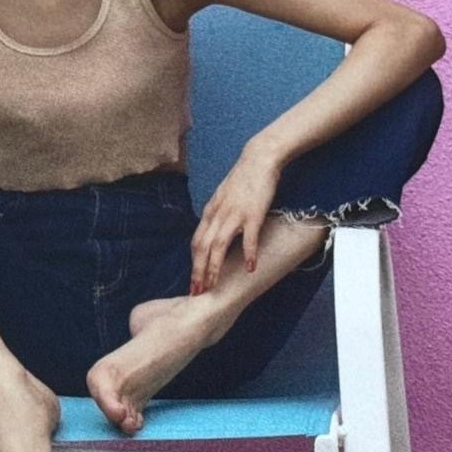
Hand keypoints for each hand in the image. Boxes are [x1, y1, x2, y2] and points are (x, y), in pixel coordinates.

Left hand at [189, 145, 283, 294]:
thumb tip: (213, 234)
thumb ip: (217, 216)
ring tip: (213, 285)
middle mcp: (218, 215)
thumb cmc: (243, 179)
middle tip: (196, 291)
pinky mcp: (253, 213)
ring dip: (214, 268)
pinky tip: (249, 268)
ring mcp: (234, 215)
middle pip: (202, 248)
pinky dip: (247, 254)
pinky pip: (248, 238)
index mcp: (210, 212)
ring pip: (218, 246)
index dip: (193, 264)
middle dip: (198, 272)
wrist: (258, 159)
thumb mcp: (223, 198)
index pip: (196, 243)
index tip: (193, 281)